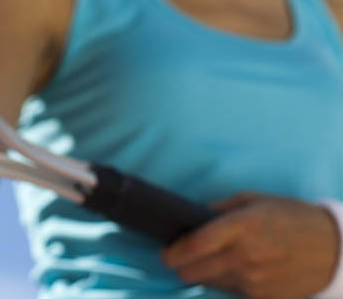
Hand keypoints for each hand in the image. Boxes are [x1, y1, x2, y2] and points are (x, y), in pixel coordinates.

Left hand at [161, 192, 340, 298]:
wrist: (334, 250)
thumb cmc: (292, 218)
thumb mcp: (257, 201)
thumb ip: (223, 209)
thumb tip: (195, 217)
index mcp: (243, 226)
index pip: (196, 244)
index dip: (174, 252)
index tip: (165, 253)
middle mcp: (245, 256)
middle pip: (195, 270)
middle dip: (182, 265)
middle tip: (180, 258)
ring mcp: (254, 280)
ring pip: (210, 282)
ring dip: (204, 273)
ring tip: (211, 260)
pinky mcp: (262, 297)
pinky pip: (231, 291)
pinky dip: (226, 282)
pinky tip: (235, 269)